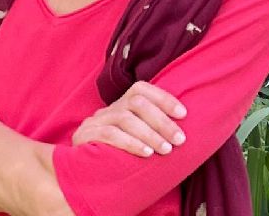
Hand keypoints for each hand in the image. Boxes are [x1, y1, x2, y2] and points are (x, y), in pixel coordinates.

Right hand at [71, 81, 186, 156]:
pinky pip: (109, 134)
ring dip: (150, 134)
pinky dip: (131, 143)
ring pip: (124, 118)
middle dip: (161, 121)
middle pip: (136, 103)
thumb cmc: (121, 162)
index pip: (140, 89)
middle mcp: (107, 111)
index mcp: (121, 107)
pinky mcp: (84, 136)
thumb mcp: (139, 142)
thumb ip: (155, 132)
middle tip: (180, 140)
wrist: (85, 180)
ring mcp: (93, 122)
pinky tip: (146, 153)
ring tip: (166, 150)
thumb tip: (185, 132)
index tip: (183, 114)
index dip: (163, 98)